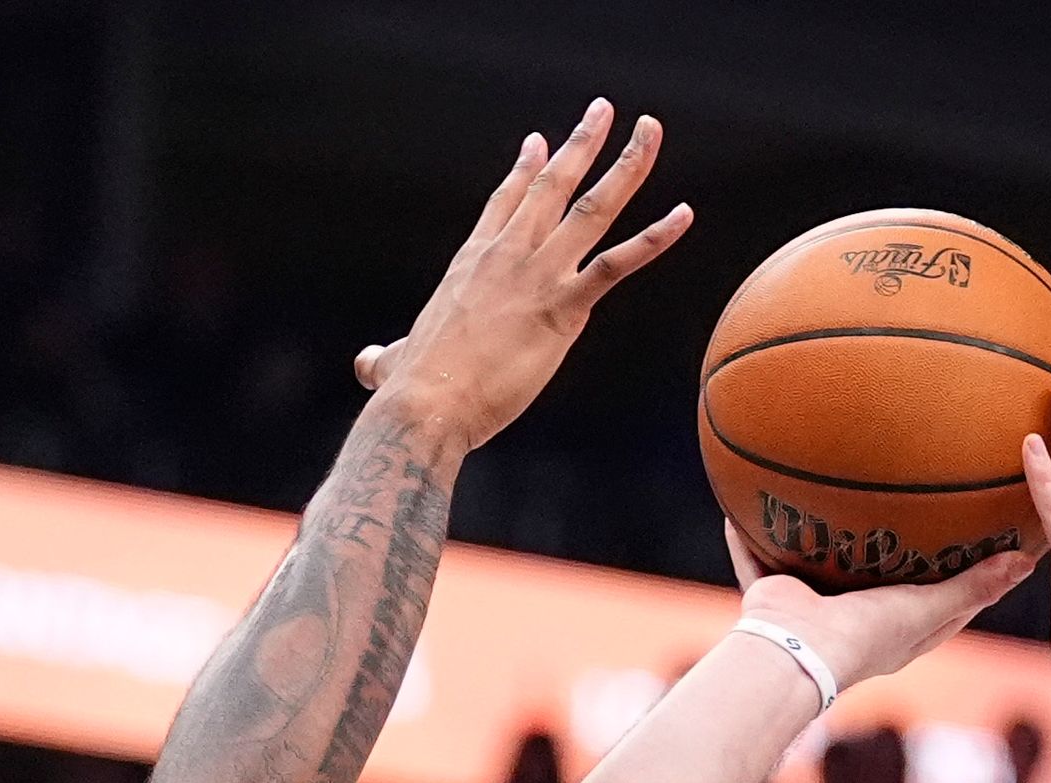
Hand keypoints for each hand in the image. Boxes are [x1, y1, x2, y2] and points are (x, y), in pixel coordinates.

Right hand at [351, 102, 691, 460]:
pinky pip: (617, 263)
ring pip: (592, 207)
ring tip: (650, 130)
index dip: (526, 170)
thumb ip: (384, 358)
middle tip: (604, 110)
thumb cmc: (410, 390)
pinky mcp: (561, 308)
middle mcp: (506, 256)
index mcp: (471, 263)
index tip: (540, 141)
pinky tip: (684, 214)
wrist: (425, 404)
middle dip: (581, 143)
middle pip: (551, 185)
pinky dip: (655, 237)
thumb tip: (367, 363)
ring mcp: (536, 276)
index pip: (505, 203)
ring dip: (626, 165)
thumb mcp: (393, 363)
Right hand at [722, 522, 1032, 695]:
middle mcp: (853, 620)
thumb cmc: (867, 636)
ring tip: (825, 497)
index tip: (989, 546)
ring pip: (816, 566)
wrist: (798, 653)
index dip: (968, 579)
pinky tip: (742, 505)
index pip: (943, 603)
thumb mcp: (927, 609)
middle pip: (879, 581)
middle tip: (913, 510)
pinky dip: (746, 539)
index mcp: (896, 632)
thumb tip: (1027, 560)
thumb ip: (973, 585)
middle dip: (892, 553)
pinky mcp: (772, 596)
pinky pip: (755, 560)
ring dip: (817, 539)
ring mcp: (810, 607)